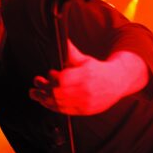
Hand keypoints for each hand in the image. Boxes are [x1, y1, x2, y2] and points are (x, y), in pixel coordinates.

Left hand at [28, 40, 147, 114]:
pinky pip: (64, 111)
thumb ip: (71, 53)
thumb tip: (62, 40)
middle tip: (37, 83)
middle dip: (44, 89)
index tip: (49, 73)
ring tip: (36, 93)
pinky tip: (46, 101)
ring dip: (44, 99)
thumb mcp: (85, 60)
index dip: (53, 77)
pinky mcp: (84, 111)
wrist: (117, 83)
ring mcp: (85, 102)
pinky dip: (52, 106)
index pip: (63, 79)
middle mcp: (86, 91)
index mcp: (86, 75)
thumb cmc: (98, 71)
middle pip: (58, 93)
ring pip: (59, 104)